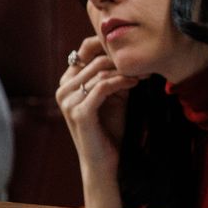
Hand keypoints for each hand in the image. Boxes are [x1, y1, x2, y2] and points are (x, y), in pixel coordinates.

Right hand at [56, 36, 139, 207]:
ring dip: (124, 71)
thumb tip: (129, 54)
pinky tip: (135, 83)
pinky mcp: (79, 113)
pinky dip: (121, 82)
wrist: (106, 162)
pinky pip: (101, 87)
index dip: (108, 46)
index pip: (84, 51)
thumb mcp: (113, 97)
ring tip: (143, 74)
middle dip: (121, 60)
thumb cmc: (111, 129)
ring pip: (99, 72)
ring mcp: (68, 101)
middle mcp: (63, 89)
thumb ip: (114, 77)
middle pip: (94, 60)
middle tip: (144, 64)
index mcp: (68, 82)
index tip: (133, 50)